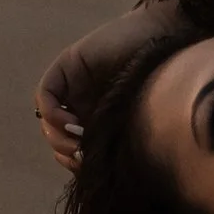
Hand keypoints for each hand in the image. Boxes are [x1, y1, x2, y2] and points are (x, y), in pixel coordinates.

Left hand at [34, 0, 179, 169]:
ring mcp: (72, 85)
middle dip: (65, 150)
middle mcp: (82, 103)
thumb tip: (91, 170)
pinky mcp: (67, 67)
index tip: (87, 168)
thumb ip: (116, 141)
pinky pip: (46, 94)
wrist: (168, 43)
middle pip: (57, 135)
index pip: (72, 147)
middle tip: (82, 157)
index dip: (73, 162)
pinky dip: (51, 113)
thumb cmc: (164, 84)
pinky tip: (69, 123)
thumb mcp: (137, 122)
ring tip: (78, 141)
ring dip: (58, 135)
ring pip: (47, 118)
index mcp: (99, 119)